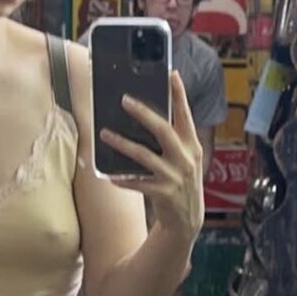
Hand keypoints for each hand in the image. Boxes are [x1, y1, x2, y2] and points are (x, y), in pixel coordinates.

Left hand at [100, 70, 204, 239]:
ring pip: (144, 156)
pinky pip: (137, 183)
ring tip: (104, 134)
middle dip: (143, 113)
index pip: (185, 115)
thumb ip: (174, 141)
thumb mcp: (185, 160)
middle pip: (163, 130)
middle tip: (125, 99)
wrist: (187, 220)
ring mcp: (174, 177)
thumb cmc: (181, 183)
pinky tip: (110, 175)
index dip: (179, 95)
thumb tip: (147, 119)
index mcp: (192, 146)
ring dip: (122, 144)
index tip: (172, 74)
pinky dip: (123, 179)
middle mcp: (186, 159)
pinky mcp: (162, 194)